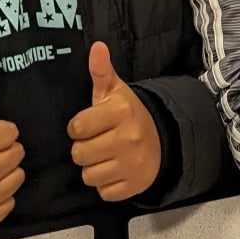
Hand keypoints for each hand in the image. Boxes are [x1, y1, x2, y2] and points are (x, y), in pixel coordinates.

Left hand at [68, 43, 162, 201]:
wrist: (162, 140)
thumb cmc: (128, 115)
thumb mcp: (115, 91)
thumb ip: (101, 71)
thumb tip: (96, 46)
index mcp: (121, 111)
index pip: (77, 127)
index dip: (78, 128)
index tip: (88, 125)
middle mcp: (128, 137)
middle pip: (79, 154)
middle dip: (84, 149)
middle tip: (97, 142)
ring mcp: (132, 163)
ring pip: (88, 175)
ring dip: (93, 168)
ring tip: (106, 156)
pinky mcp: (134, 185)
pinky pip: (102, 192)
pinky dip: (106, 184)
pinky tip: (115, 170)